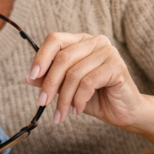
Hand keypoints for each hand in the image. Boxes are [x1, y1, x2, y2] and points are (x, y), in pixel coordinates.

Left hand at [25, 32, 151, 130]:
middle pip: (63, 58)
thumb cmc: (97, 98)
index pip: (55, 39)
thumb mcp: (67, 88)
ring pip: (74, 73)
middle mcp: (95, 42)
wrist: (125, 112)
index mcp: (81, 41)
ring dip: (64, 98)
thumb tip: (27, 77)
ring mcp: (108, 52)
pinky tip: (78, 110)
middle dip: (49, 83)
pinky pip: (88, 82)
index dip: (41, 57)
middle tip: (43, 103)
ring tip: (62, 113)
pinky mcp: (116, 67)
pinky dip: (79, 99)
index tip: (32, 75)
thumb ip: (49, 79)